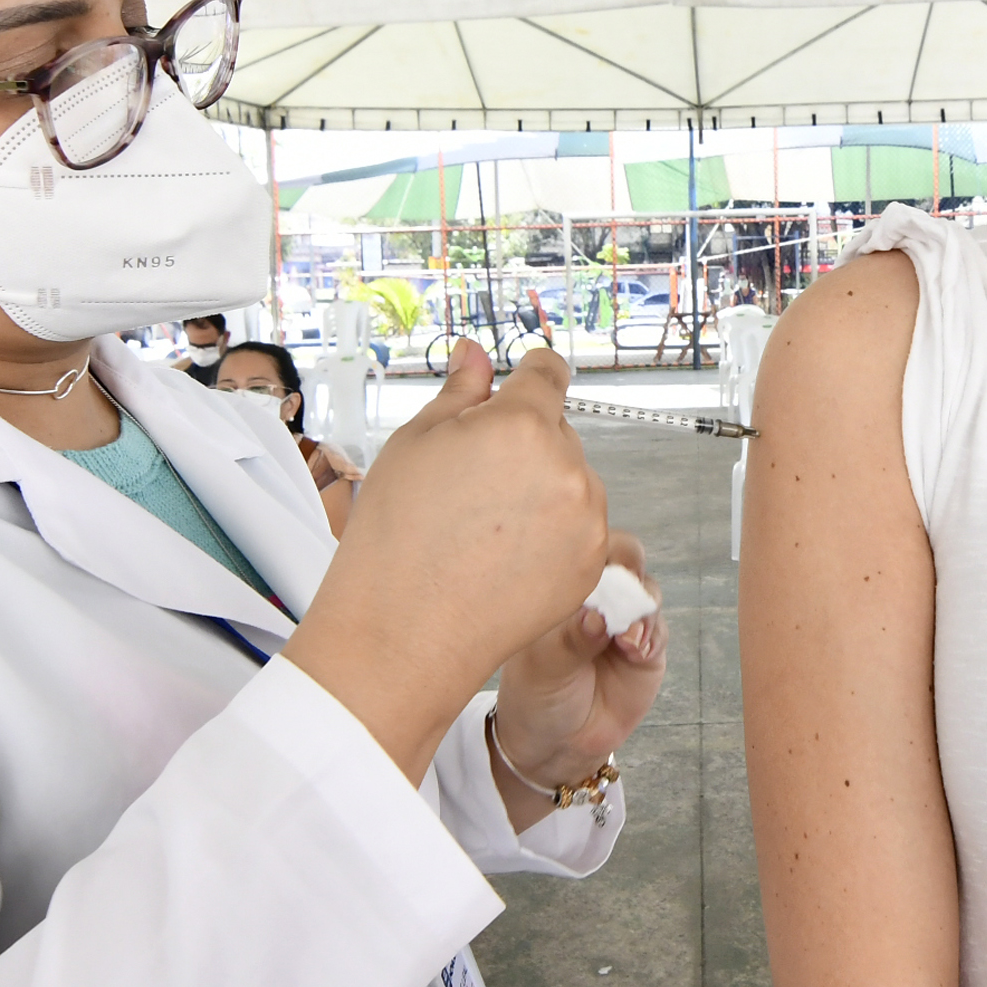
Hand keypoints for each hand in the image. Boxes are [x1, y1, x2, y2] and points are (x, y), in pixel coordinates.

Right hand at [286, 340, 608, 779]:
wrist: (403, 633)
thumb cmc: (396, 537)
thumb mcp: (415, 443)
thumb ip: (459, 391)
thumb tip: (476, 353)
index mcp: (521, 424)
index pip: (548, 373)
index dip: (532, 374)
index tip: (526, 380)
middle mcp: (567, 467)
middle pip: (556, 432)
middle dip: (525, 443)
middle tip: (473, 482)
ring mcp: (586, 521)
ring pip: (570, 481)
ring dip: (542, 489)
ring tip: (484, 528)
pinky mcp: (590, 565)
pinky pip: (579, 529)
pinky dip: (552, 534)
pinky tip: (504, 556)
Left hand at [490, 533, 667, 822]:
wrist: (557, 743)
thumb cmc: (535, 694)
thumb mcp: (542, 666)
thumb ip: (570, 639)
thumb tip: (598, 615)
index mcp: (561, 587)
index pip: (580, 547)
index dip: (592, 544)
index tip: (595, 561)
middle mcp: (595, 595)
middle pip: (624, 558)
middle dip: (628, 571)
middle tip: (624, 590)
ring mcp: (623, 619)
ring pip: (646, 591)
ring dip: (641, 608)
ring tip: (626, 639)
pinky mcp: (647, 648)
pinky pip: (658, 628)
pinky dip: (651, 635)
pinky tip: (635, 652)